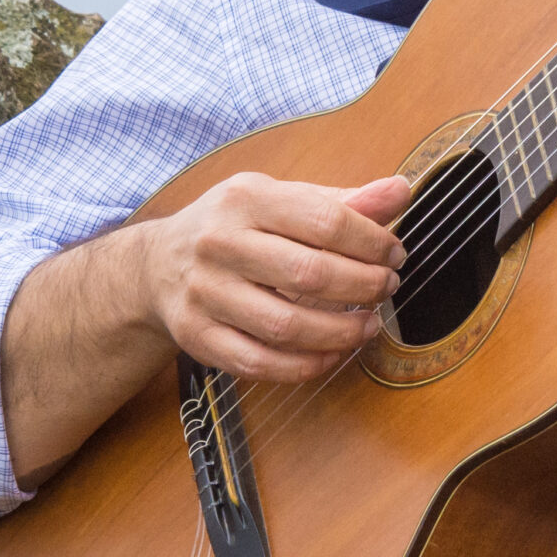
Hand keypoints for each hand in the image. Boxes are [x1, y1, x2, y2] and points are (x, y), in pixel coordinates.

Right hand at [134, 172, 409, 385]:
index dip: (372, 242)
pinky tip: (331, 354)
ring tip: (368, 324)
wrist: (156, 264)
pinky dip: (304, 365)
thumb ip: (343, 200)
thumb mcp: (281, 198)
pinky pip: (258, 362)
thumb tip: (400, 190)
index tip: (394, 254)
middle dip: (363, 286)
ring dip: (341, 332)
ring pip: (285, 325)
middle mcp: (219, 243)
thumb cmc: (235, 227)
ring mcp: (204, 293)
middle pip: (309, 274)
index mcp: (246, 199)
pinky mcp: (196, 336)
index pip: (325, 221)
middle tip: (387, 288)